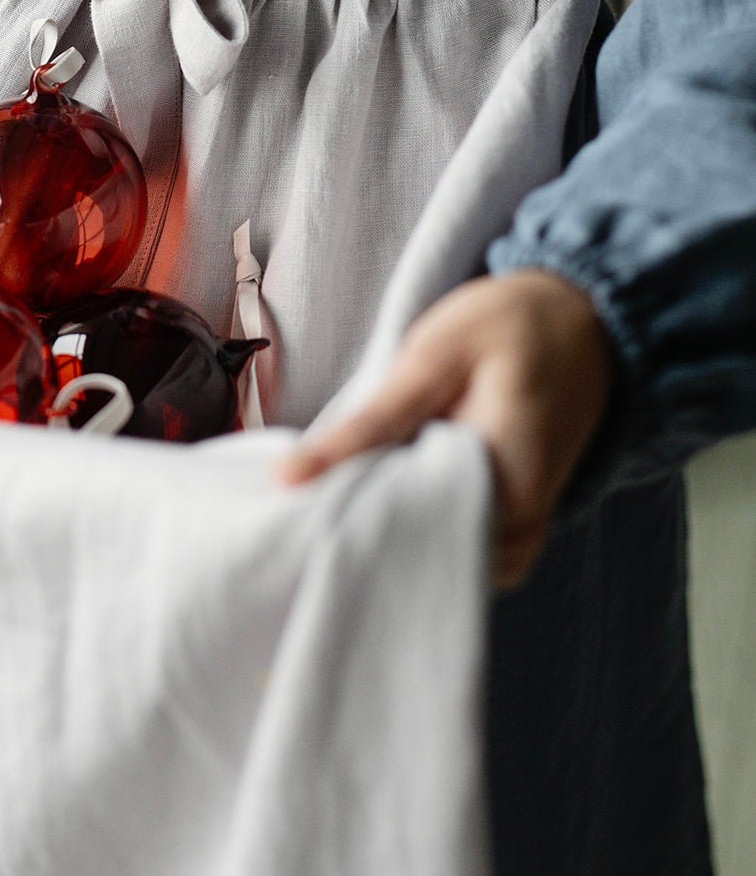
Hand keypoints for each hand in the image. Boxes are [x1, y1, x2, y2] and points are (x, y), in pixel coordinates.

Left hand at [275, 270, 612, 587]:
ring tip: (357, 484)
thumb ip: (372, 420)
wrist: (584, 316)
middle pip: (426, 560)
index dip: (352, 527)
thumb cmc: (511, 324)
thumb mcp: (434, 353)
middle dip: (371, 533)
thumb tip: (291, 477)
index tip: (306, 505)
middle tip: (322, 492)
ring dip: (398, 530)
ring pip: (445, 559)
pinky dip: (427, 527)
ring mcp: (526, 525)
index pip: (410, 540)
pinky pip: (465, 547)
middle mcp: (523, 520)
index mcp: (504, 480)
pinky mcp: (520, 518)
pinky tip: (395, 487)